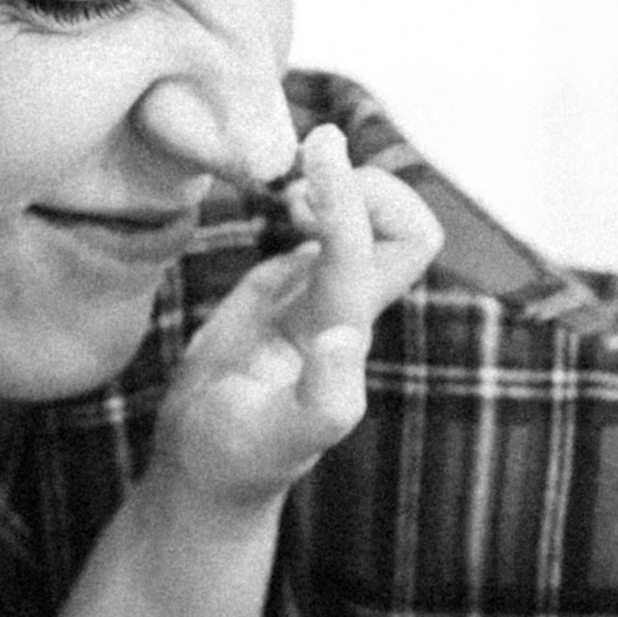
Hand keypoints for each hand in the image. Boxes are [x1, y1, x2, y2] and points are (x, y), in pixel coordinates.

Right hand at [151, 123, 443, 513]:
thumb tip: (346, 335)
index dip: (348, 194)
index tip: (314, 149)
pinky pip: (323, 225)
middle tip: (305, 175)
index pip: (373, 246)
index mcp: (347, 331)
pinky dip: (310, 193)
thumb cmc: (240, 458)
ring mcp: (319, 293)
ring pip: (370, 220)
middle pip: (408, 226)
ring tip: (286, 185)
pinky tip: (276, 198)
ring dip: (339, 184)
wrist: (209, 468)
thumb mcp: (279, 439)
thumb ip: (325, 398)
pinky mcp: (287, 289)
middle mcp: (346, 305)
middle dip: (366, 184)